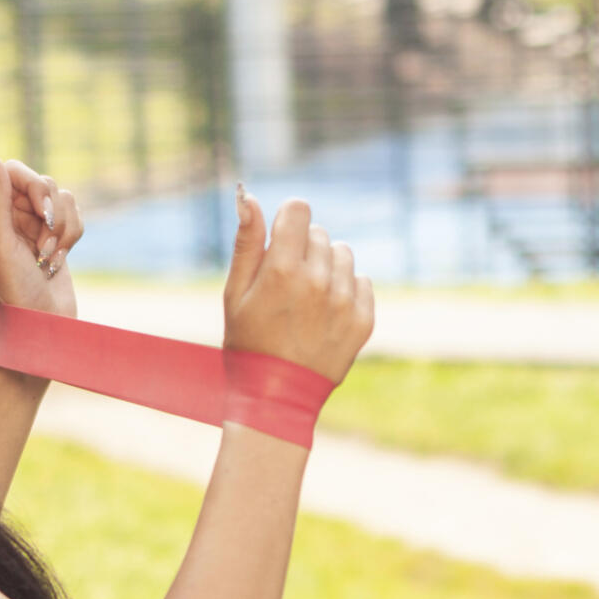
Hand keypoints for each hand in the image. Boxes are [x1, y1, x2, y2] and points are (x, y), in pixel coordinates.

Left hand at [0, 143, 82, 316]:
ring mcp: (33, 223)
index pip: (13, 171)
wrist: (41, 322)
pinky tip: (57, 261)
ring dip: (63, 231)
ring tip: (48, 258)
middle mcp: (9, 212)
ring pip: (63, 198)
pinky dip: (72, 238)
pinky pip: (76, 215)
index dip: (34, 186)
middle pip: (42, 182)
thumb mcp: (1, 245)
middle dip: (52, 215)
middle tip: (44, 245)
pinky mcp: (56, 233)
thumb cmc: (14, 288)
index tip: (43, 213)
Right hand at [222, 186, 374, 384]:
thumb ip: (247, 243)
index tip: (281, 238)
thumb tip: (249, 198)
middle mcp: (319, 281)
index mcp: (283, 270)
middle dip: (303, 249)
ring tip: (308, 299)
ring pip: (343, 255)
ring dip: (327, 268)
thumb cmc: (247, 344)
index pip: (299, 210)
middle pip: (319, 234)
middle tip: (287, 284)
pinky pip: (362, 282)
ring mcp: (345, 301)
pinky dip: (347, 291)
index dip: (287, 220)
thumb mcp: (234, 294)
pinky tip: (326, 313)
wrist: (276, 400)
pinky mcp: (363, 320)